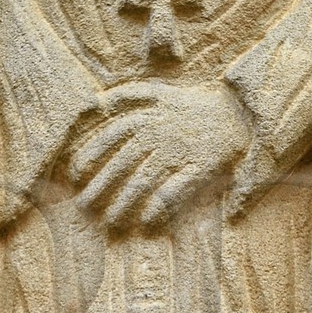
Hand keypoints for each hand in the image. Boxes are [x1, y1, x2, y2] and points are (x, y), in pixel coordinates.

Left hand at [68, 79, 249, 230]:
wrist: (235, 113)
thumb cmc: (190, 106)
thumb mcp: (158, 91)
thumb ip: (126, 95)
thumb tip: (95, 102)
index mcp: (148, 117)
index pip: (111, 136)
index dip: (90, 154)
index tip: (76, 172)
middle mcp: (160, 135)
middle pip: (122, 163)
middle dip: (100, 186)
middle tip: (84, 204)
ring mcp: (179, 152)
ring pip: (144, 180)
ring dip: (124, 202)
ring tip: (110, 220)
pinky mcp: (199, 168)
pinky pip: (175, 189)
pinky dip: (159, 205)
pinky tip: (146, 220)